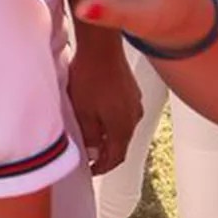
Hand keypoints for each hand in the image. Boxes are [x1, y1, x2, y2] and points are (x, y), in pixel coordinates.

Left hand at [63, 26, 143, 172]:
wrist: (101, 48)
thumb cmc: (90, 76)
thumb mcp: (83, 111)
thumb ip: (89, 136)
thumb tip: (93, 152)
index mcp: (123, 127)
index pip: (116, 157)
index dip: (102, 167)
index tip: (90, 170)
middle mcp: (134, 118)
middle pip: (120, 144)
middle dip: (105, 152)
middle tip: (89, 155)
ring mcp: (135, 103)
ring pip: (121, 128)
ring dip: (108, 135)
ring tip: (90, 135)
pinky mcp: (131, 92)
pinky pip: (122, 113)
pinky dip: (111, 120)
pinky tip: (97, 114)